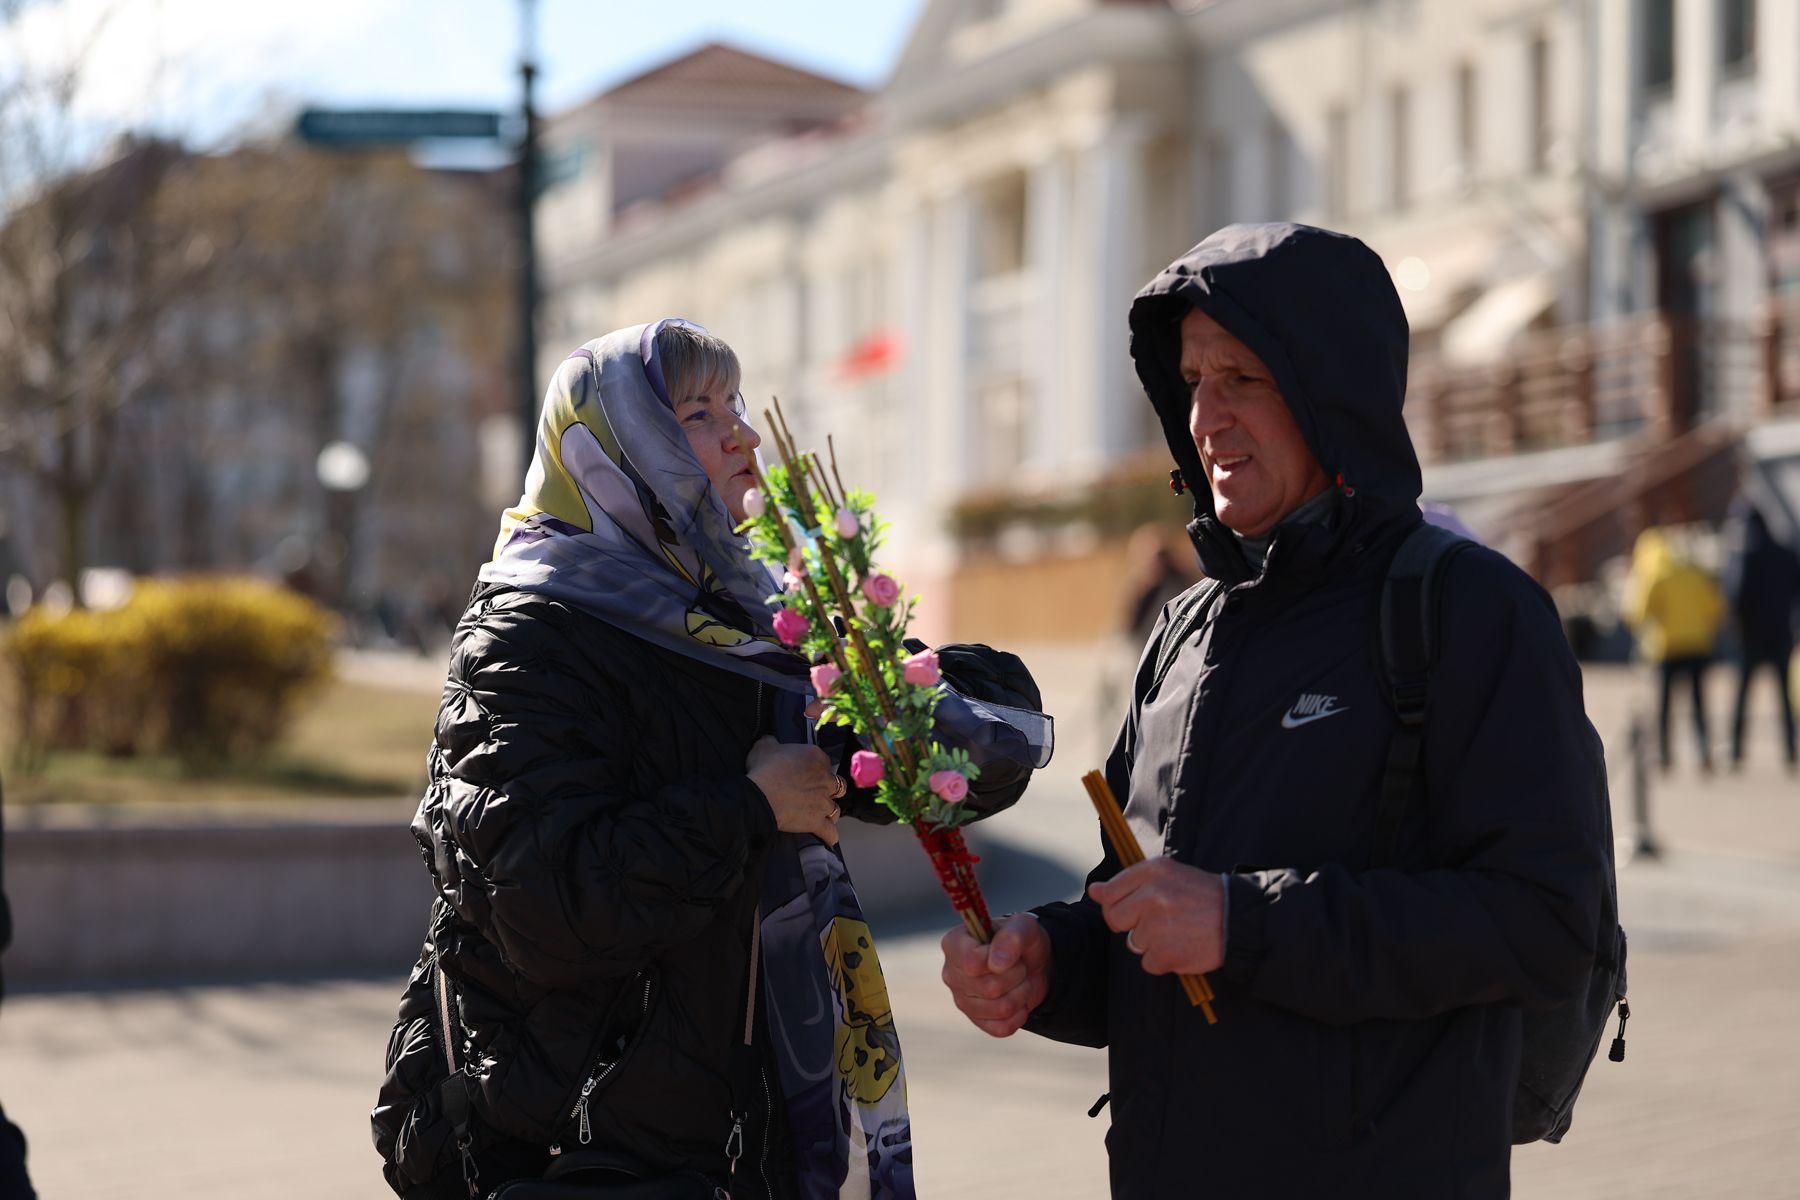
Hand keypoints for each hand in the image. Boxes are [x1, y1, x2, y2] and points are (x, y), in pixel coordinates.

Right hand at [746, 735, 841, 846]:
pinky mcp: (817, 822)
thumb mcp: (764, 746)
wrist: (760, 795)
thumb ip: (772, 742)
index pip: (825, 761)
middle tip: (815, 793)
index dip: (817, 768)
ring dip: (830, 811)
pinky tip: (828, 838)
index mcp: (816, 757)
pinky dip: (830, 836)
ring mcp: (823, 802)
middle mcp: (825, 779)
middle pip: (837, 785)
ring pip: (836, 809)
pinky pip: (831, 832)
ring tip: (821, 814)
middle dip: (829, 789)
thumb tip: (770, 741)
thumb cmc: (763, 769)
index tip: (807, 772)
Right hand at [939, 914, 1050, 1037]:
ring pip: (1000, 1009)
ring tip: (1019, 980)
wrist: (1032, 962)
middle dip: (1017, 976)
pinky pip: (1002, 1028)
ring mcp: (962, 1000)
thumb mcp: (1024, 926)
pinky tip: (1017, 1000)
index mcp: (954, 944)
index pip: (972, 962)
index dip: (1000, 960)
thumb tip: (996, 964)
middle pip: (990, 988)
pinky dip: (1019, 1015)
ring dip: (1021, 994)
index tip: (1009, 951)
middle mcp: (951, 973)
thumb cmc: (1020, 940)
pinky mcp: (977, 1021)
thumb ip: (1011, 937)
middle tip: (1019, 965)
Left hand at [1087, 858, 1224, 976]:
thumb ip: (1129, 882)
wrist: (1239, 919)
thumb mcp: (1168, 875)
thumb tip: (1093, 891)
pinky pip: (1148, 963)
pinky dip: (1163, 960)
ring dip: (1152, 943)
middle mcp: (1152, 895)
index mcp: (1152, 871)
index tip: (1129, 909)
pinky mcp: (1166, 953)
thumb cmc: (1201, 896)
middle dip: (1132, 925)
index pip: (1109, 892)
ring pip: (1133, 943)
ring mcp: (1158, 925)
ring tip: (1178, 931)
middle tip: (1159, 922)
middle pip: (1115, 919)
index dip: (1115, 905)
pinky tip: (1183, 946)